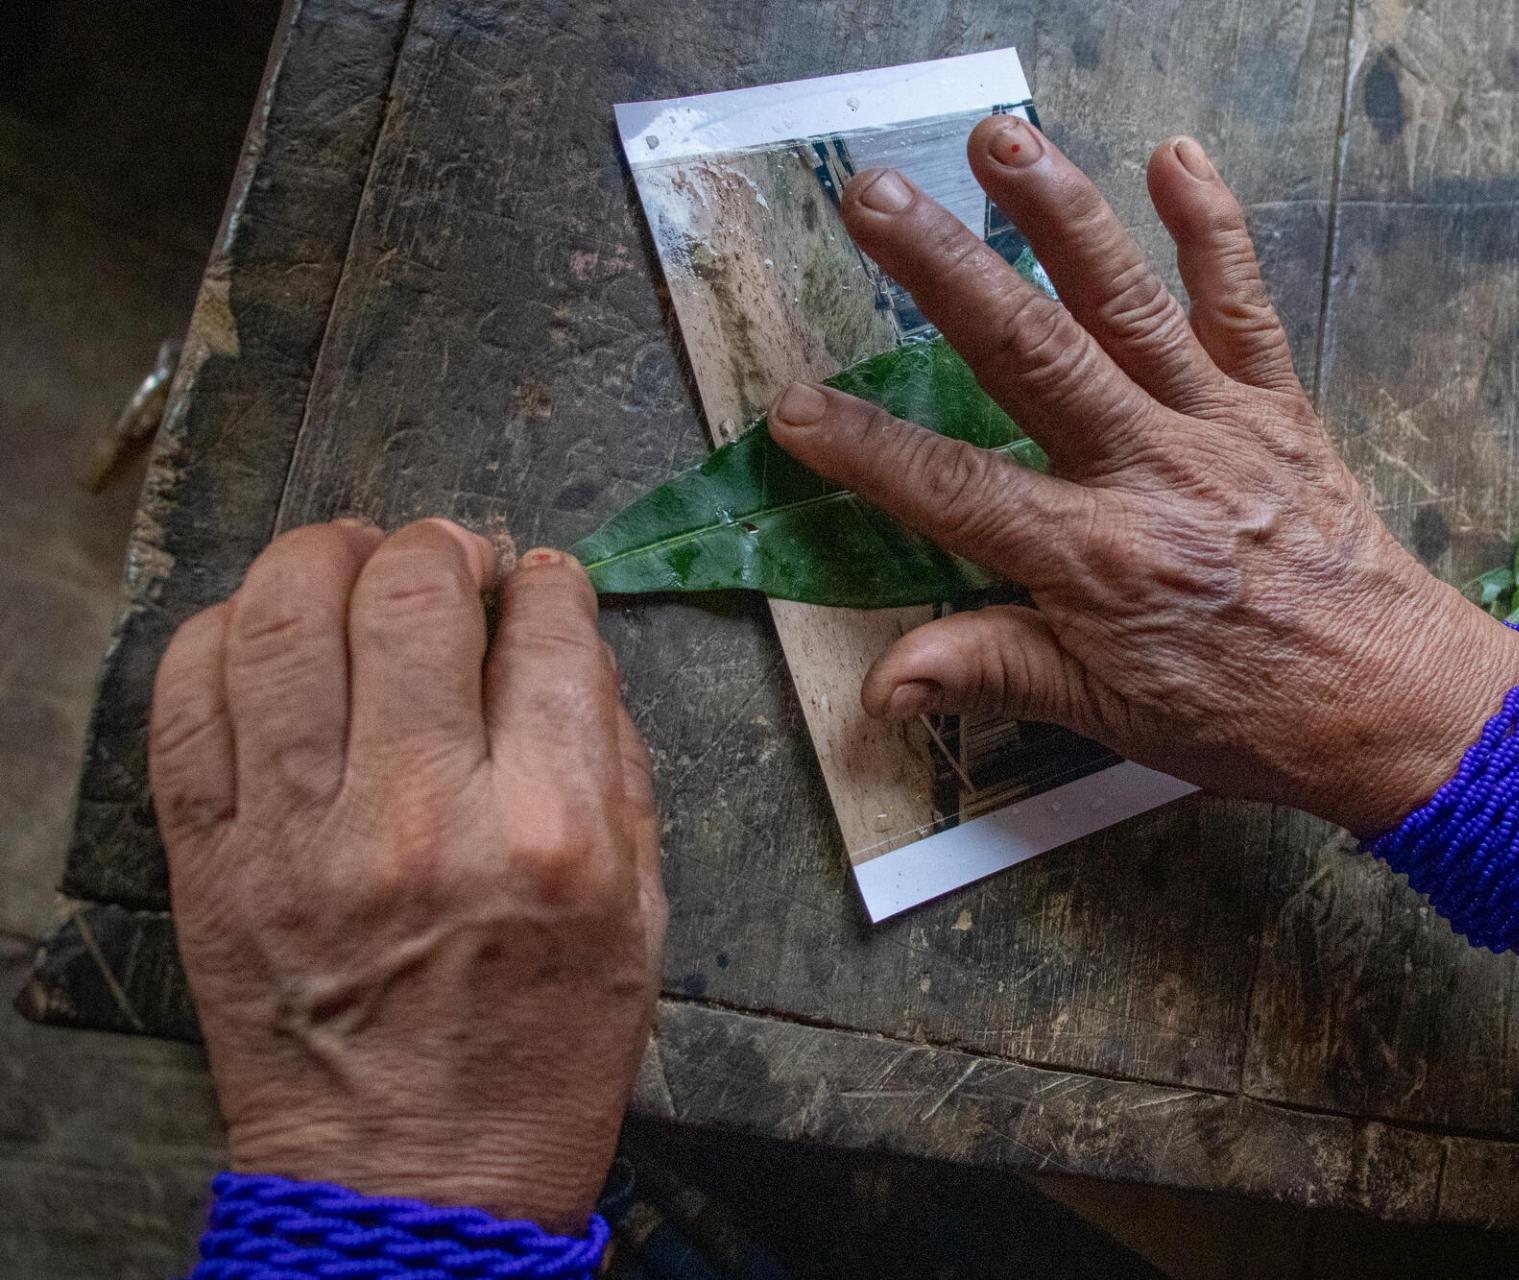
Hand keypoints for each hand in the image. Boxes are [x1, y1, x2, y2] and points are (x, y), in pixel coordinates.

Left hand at [148, 519, 664, 1231]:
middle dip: (441, 545)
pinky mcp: (212, 859)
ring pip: (280, 615)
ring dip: (326, 556)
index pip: (546, 630)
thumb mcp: (642, 912)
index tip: (542, 584)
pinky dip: (225, 632)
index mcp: (548, 833)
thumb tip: (566, 642)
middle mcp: (418, 818)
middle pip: (408, 594)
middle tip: (453, 561)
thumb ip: (614, 762)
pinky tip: (273, 635)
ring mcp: (298, 836)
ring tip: (356, 562)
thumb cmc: (542, 1055)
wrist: (417, 1181)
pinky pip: (186, 695)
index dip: (549, 580)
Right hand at [769, 119, 1518, 833]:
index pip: (957, 492)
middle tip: (874, 198)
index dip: (866, 450)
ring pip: (1124, 306)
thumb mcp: (1108, 716)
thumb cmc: (1245, 716)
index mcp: (1098, 562)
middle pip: (1030, 357)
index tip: (791, 404)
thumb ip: (994, 674)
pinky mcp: (1275, 403)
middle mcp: (1150, 475)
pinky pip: (1241, 303)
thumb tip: (880, 686)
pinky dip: (1211, 227)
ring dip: (1060, 215)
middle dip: (945, 272)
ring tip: (1000, 141)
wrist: (1390, 701)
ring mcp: (1217, 427)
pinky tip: (1173, 153)